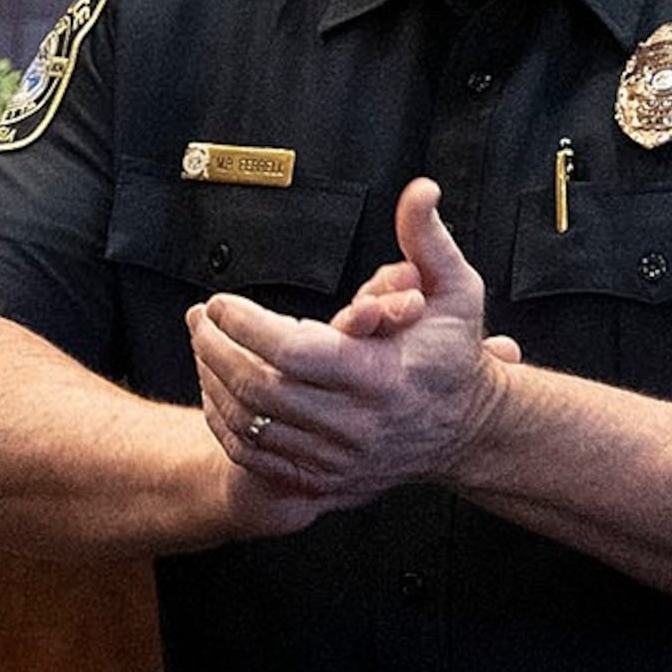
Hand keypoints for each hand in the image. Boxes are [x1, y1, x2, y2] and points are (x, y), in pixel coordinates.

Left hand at [190, 178, 510, 504]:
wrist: (471, 431)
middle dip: (216, 349)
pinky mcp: (326, 480)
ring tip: (202, 345)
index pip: (291, 352)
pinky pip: (254, 456)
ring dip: (212, 381)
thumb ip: (427, 240)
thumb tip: (418, 190)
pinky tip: (217, 388)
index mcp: (383, 377)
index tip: (221, 301)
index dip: (245, 325)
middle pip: (260, 389)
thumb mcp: (455, 292)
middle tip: (199, 319)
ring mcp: (340, 459)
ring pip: (249, 424)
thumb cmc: (454, 355)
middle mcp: (359, 425)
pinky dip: (225, 421)